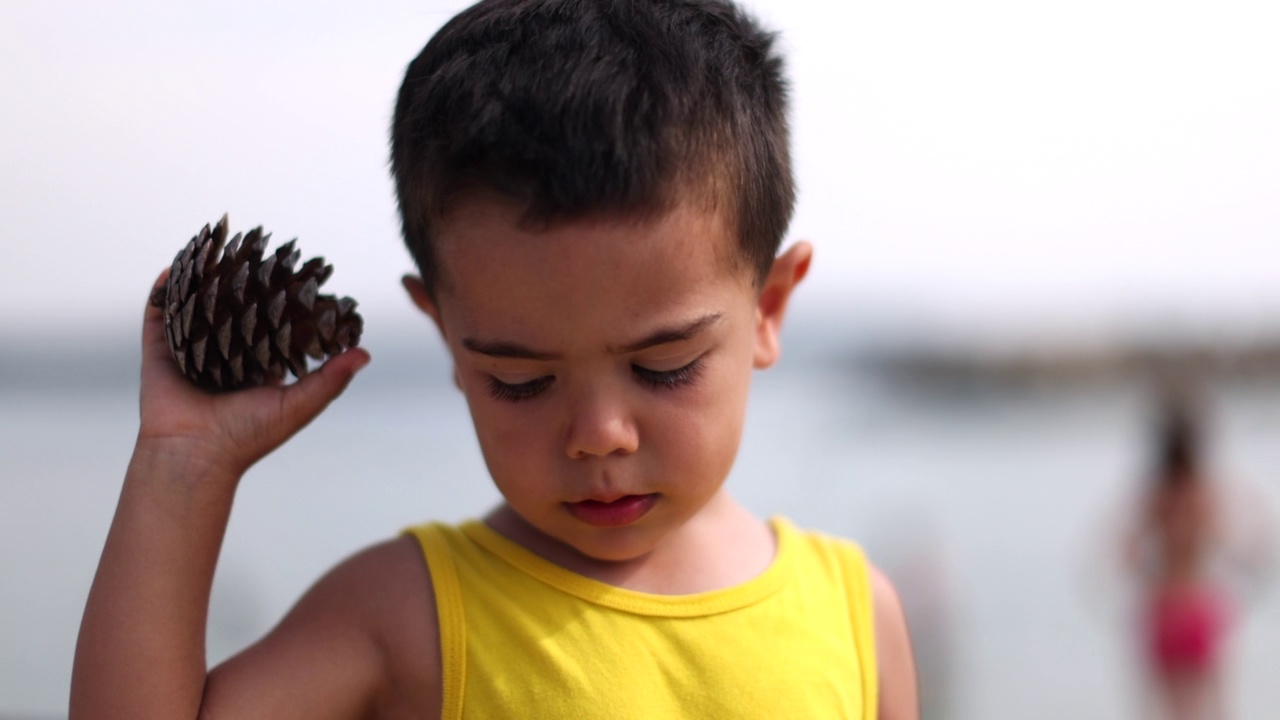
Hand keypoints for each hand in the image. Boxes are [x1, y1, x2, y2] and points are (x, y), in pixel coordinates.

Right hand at [136, 269, 370, 477]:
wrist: (193, 456)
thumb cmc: (247, 437)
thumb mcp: (297, 405)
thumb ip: (330, 379)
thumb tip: (365, 353)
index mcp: (255, 369)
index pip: (270, 327)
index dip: (279, 304)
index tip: (291, 276)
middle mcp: (223, 358)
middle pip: (231, 313)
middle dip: (239, 287)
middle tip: (253, 255)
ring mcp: (189, 354)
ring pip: (195, 309)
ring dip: (202, 283)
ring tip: (214, 252)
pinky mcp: (159, 355)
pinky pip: (159, 318)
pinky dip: (164, 293)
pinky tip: (175, 269)